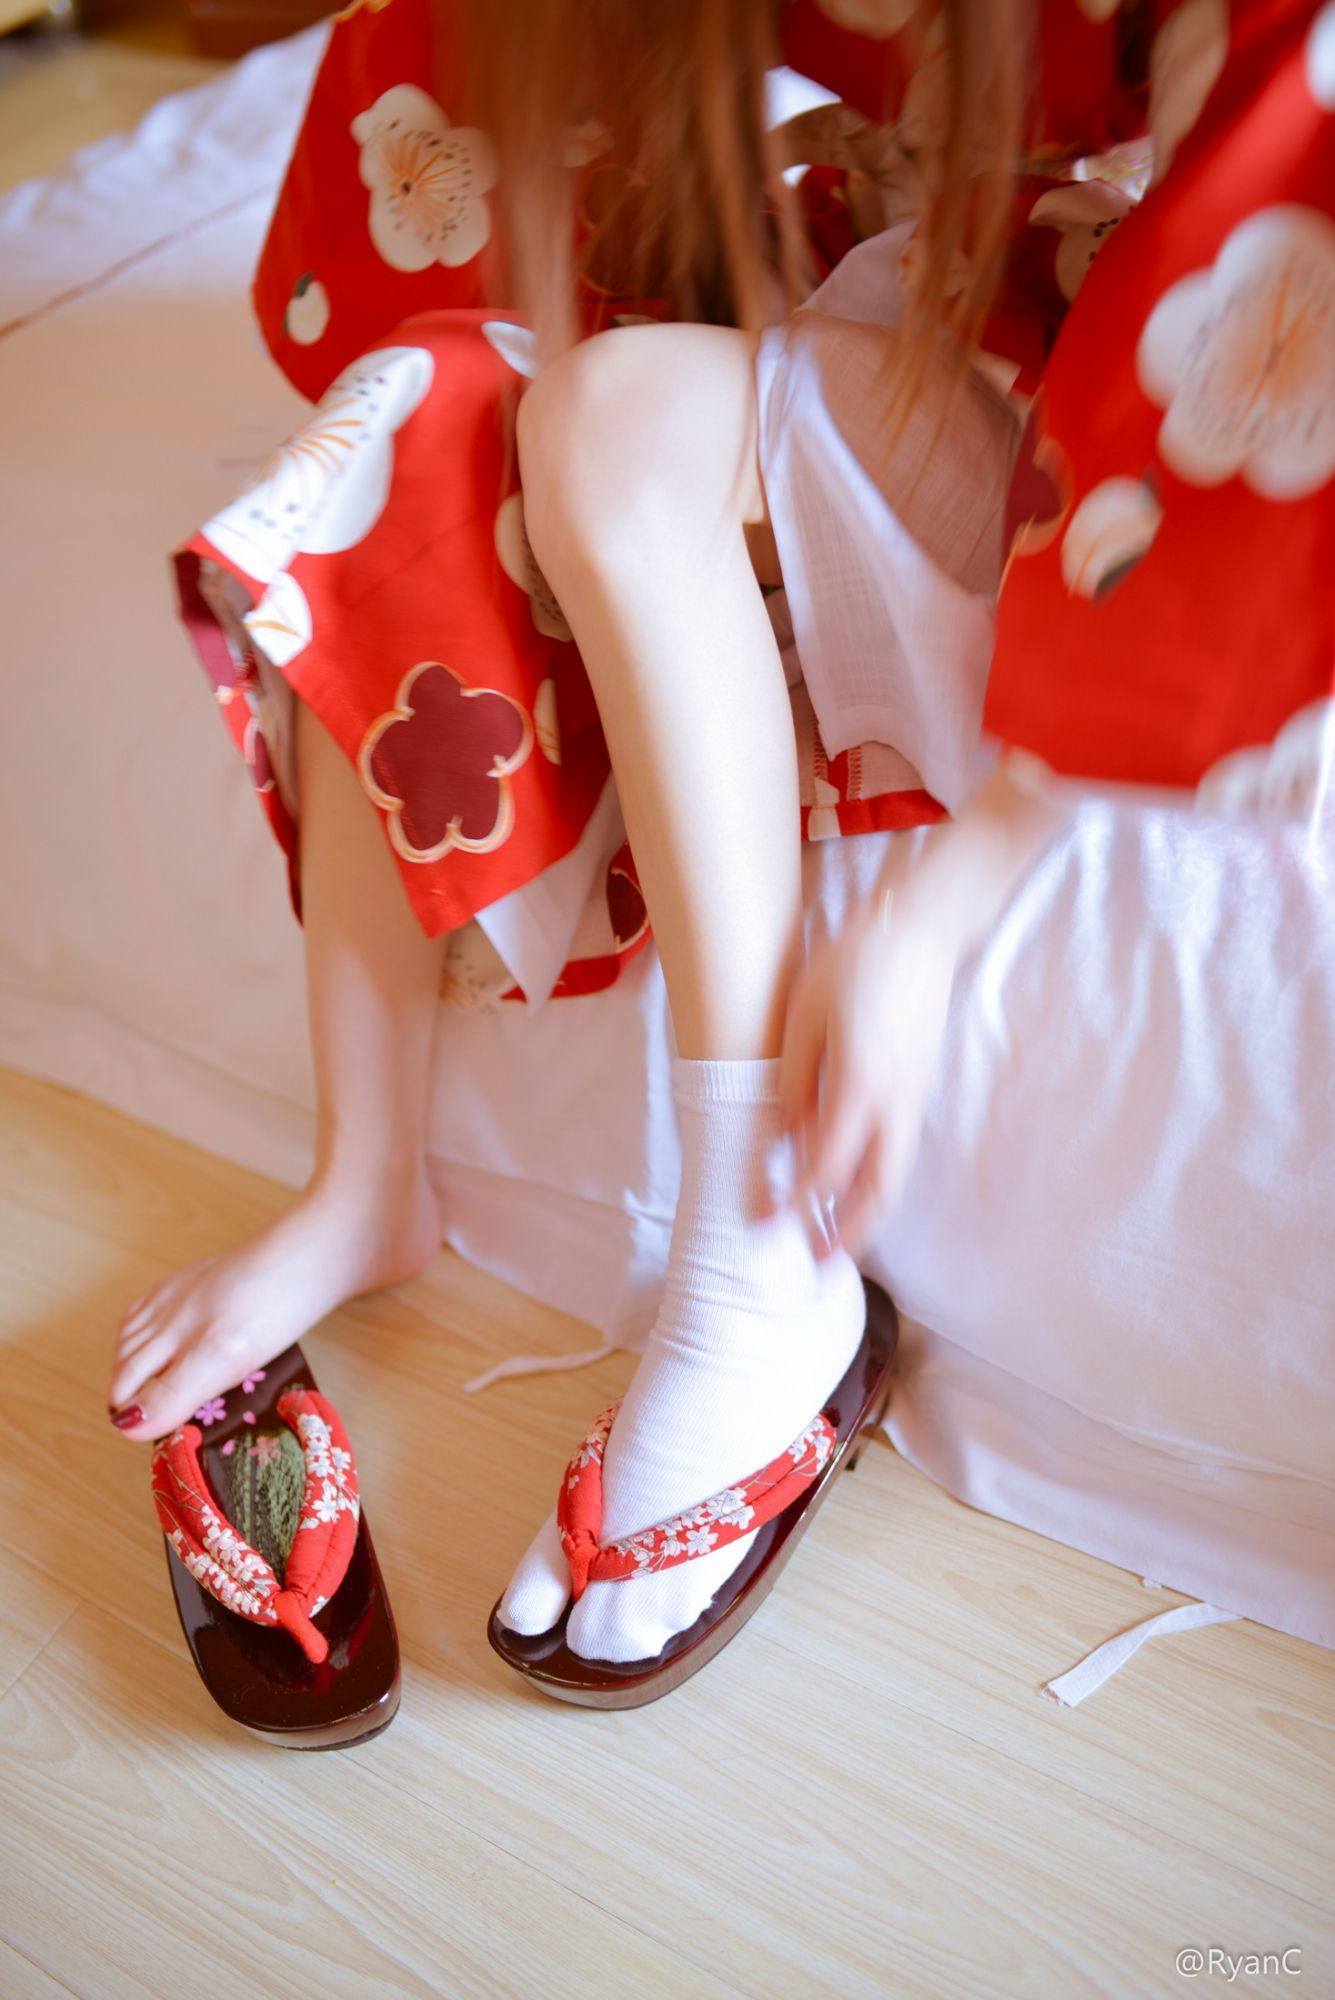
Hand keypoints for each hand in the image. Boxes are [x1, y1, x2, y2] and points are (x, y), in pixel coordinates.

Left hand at [779, 765, 1064, 1258]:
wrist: (920, 932)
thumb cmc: (854, 964)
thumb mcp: (806, 1017)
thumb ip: (795, 1085)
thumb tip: (787, 1141)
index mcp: (859, 1086)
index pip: (823, 1167)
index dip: (793, 1203)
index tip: (764, 1226)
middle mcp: (894, 1104)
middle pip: (875, 1191)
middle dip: (845, 1235)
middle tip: (815, 1266)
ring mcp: (914, 1099)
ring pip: (894, 1177)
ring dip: (866, 1216)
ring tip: (836, 1243)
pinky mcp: (919, 1090)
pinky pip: (899, 1154)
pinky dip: (879, 1185)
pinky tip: (855, 1191)